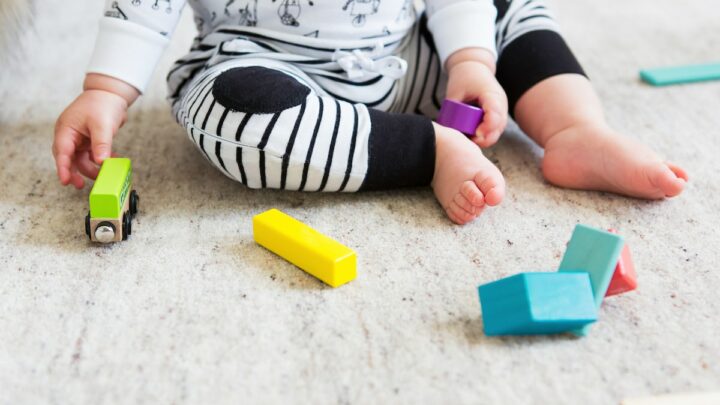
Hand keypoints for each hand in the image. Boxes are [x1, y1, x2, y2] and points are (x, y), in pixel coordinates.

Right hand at [53, 74, 137, 188]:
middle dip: (74, 172)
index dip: (62, 168)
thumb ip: (101, 145)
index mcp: (66, 129)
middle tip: (80, 185)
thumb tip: (101, 162)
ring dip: (90, 168)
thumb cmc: (103, 104)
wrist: (111, 93)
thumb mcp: (102, 125)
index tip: (65, 181)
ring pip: (80, 159)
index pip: (61, 152)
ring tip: (102, 175)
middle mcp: (69, 135)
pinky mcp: (89, 140)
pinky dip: (99, 160)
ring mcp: (79, 138)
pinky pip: (91, 155)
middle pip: (68, 158)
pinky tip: (111, 162)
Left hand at [445, 49, 508, 147]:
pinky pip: (493, 131)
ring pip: (497, 132)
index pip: (495, 115)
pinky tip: (472, 137)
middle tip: (470, 141)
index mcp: (492, 95)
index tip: (475, 134)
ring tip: (469, 139)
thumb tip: (449, 128)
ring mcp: (500, 111)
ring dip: (484, 139)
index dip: (487, 128)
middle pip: (498, 128)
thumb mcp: (456, 90)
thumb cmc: (465, 77)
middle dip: (485, 138)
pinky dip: (483, 136)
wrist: (475, 68)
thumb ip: (453, 108)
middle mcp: (500, 105)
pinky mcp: (496, 116)